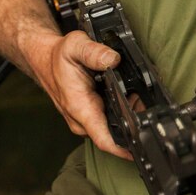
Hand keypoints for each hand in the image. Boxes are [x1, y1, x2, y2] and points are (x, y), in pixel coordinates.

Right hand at [26, 29, 131, 158]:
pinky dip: (124, 108)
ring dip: (131, 114)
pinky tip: (130, 95)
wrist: (45, 60)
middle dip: (136, 122)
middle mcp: (83, 120)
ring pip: (115, 125)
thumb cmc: (58, 56)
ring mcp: (86, 120)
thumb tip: (113, 59)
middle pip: (116, 132)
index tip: (144, 146)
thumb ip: (94, 52)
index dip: (125, 148)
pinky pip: (111, 118)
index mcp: (80, 108)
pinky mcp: (90, 115)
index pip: (104, 139)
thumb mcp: (75, 46)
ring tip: (141, 95)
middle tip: (150, 105)